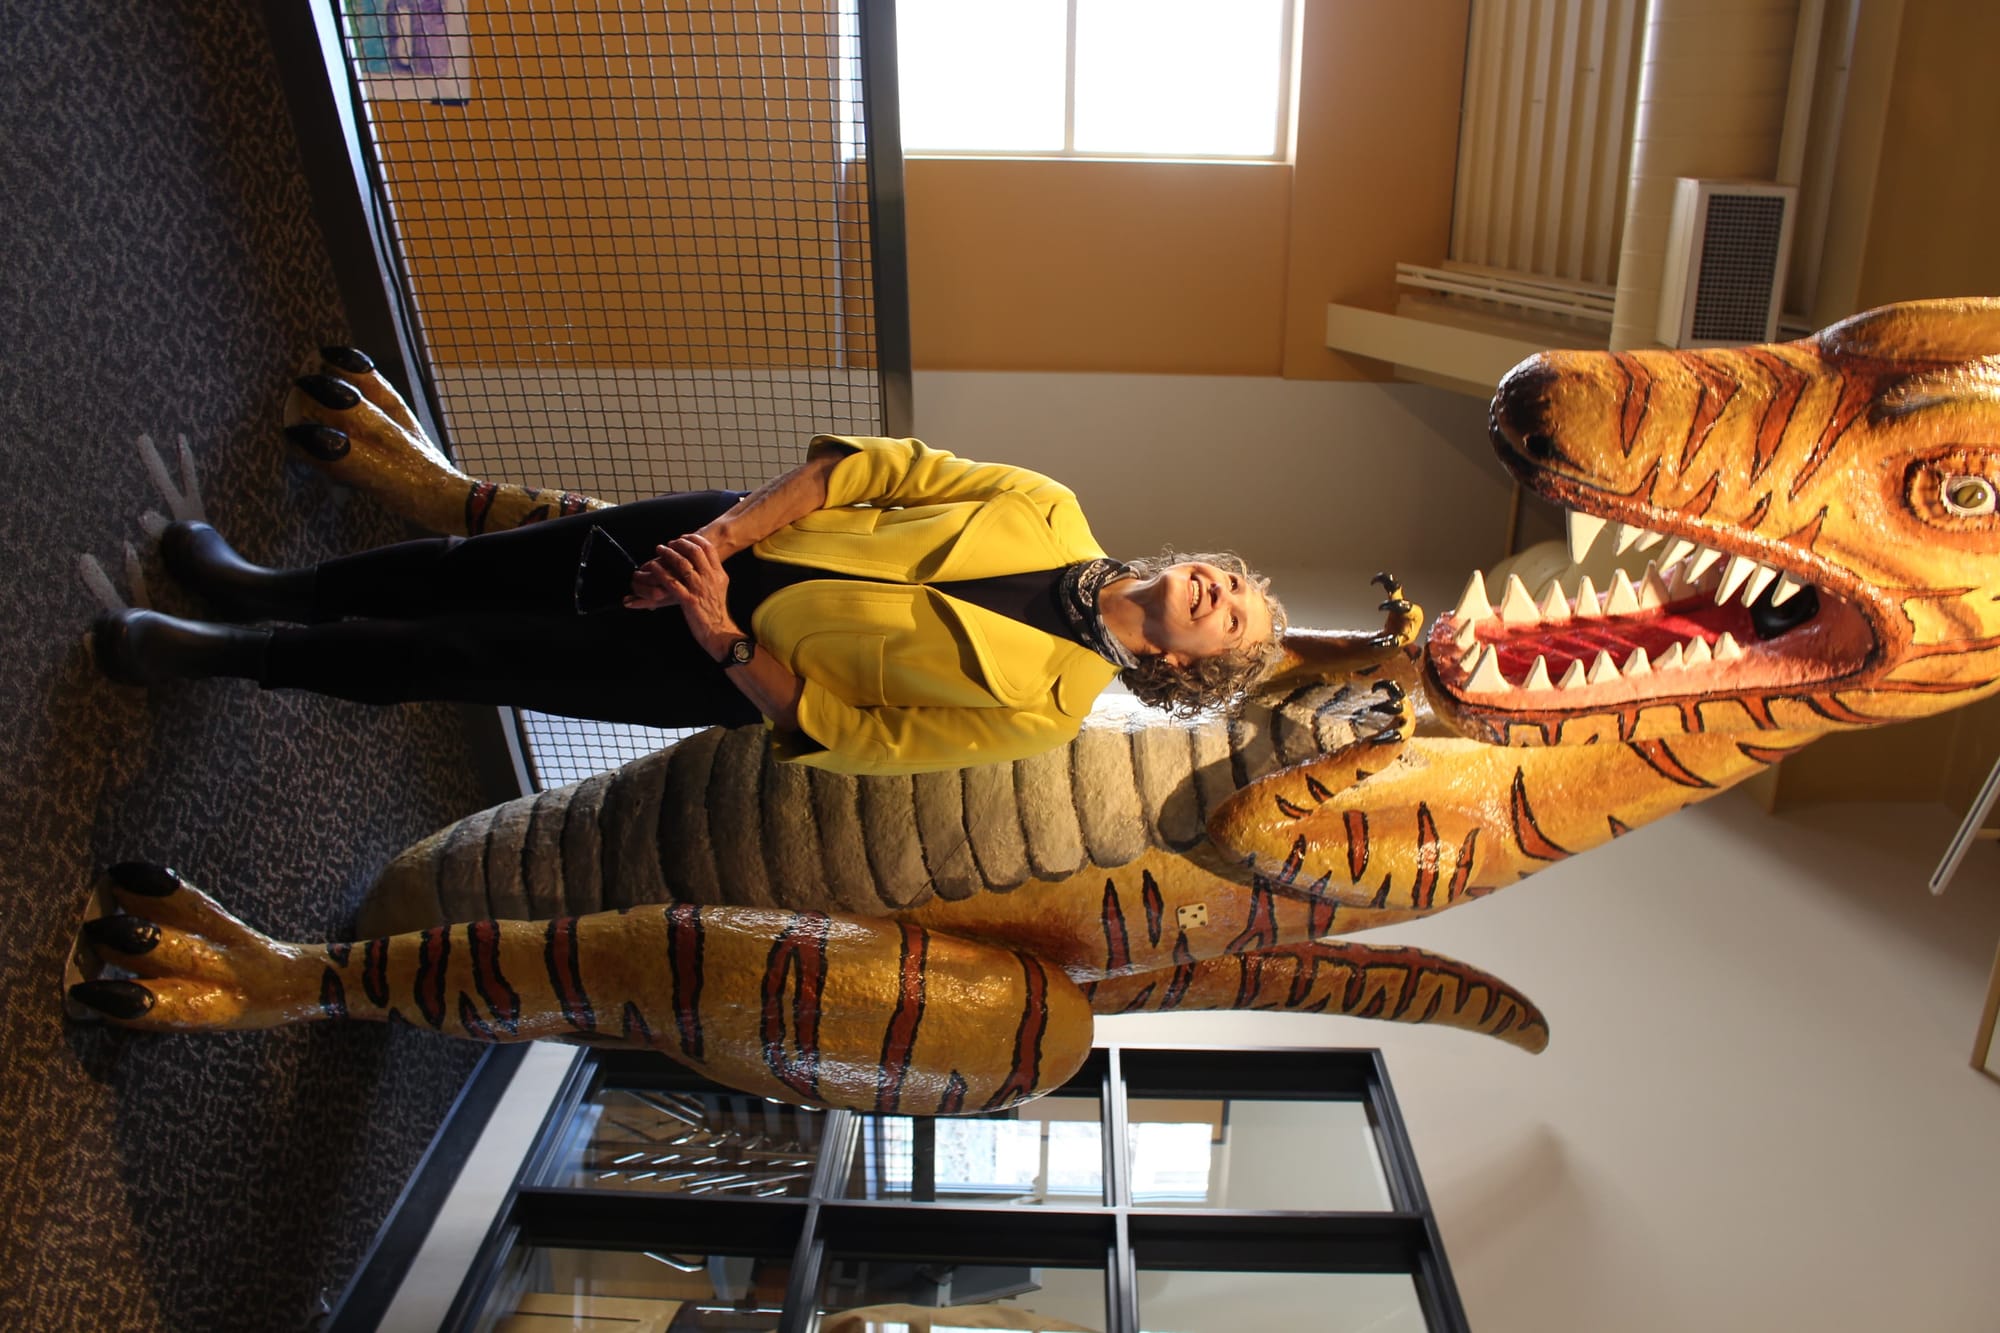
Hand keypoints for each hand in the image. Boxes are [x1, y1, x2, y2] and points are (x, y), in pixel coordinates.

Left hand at [625, 532, 740, 653]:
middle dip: (679, 544)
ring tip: (660, 550)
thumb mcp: (720, 588)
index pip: (708, 548)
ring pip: (682, 564)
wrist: (718, 631)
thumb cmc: (717, 611)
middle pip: (694, 552)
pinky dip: (661, 572)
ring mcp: (699, 589)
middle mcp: (710, 578)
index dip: (693, 539)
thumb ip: (713, 574)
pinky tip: (654, 567)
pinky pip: (671, 582)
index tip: (683, 537)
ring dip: (668, 554)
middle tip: (669, 543)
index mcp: (719, 574)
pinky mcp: (688, 600)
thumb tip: (704, 562)